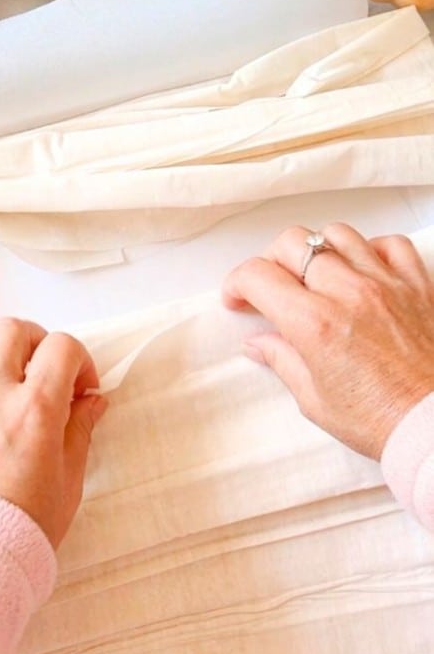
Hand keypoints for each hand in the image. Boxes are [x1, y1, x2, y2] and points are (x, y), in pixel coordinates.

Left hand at [0, 318, 107, 548]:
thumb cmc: (21, 528)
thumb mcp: (68, 482)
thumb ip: (80, 431)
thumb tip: (93, 400)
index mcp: (36, 409)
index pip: (62, 347)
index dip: (78, 360)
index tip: (79, 387)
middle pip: (12, 330)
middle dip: (34, 343)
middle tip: (41, 372)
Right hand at [222, 223, 433, 459]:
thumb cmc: (383, 419)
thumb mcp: (315, 400)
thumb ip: (282, 361)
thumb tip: (260, 343)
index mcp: (314, 324)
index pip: (257, 276)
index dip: (237, 283)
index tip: (238, 297)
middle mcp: (347, 294)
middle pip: (292, 243)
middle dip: (271, 261)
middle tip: (271, 285)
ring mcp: (384, 284)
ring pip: (336, 234)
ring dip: (318, 251)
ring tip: (316, 275)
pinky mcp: (416, 284)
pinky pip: (389, 243)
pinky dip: (370, 250)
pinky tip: (362, 270)